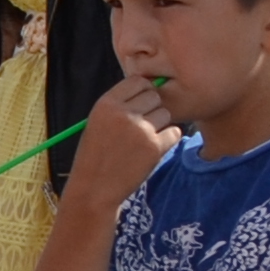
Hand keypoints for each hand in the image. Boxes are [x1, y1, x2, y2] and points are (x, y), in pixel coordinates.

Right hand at [69, 82, 180, 208]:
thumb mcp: (98, 122)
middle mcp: (124, 113)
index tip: (140, 104)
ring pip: (166, 114)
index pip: (138, 81)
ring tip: (143, 141)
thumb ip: (120, 106)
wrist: (95, 189)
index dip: (143, 91)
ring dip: (160, 125)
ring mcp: (140, 130)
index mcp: (106, 103)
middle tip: (142, 126)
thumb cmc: (95, 156)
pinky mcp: (155, 147)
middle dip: (152, 109)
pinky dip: (168, 140)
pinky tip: (152, 150)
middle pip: (154, 96)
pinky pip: (174, 132)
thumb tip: (150, 91)